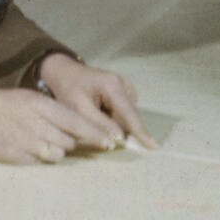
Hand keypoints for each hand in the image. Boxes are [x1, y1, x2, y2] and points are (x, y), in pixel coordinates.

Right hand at [0, 82, 107, 164]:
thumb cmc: (4, 105)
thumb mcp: (31, 99)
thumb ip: (54, 112)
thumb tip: (79, 129)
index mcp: (42, 106)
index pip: (77, 123)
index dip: (96, 134)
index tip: (110, 142)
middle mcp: (37, 125)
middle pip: (70, 142)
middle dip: (71, 142)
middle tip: (59, 136)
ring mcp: (27, 143)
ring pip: (58, 155)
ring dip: (57, 151)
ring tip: (41, 141)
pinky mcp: (18, 158)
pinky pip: (41, 163)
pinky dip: (40, 158)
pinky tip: (29, 148)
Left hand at [37, 53, 151, 145]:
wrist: (65, 73)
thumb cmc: (69, 89)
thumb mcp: (79, 108)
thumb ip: (100, 124)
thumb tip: (120, 139)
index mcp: (113, 86)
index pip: (129, 113)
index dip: (141, 132)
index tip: (154, 146)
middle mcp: (124, 85)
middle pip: (129, 116)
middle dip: (119, 128)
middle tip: (96, 124)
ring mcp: (126, 87)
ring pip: (126, 116)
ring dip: (114, 123)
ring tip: (93, 113)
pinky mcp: (124, 92)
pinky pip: (123, 113)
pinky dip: (113, 118)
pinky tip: (99, 111)